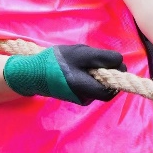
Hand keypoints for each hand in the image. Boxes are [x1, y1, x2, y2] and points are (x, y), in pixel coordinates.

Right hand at [2, 44, 124, 104]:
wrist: (32, 75)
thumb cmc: (55, 61)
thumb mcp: (79, 52)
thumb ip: (101, 58)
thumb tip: (120, 62)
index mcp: (85, 87)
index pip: (112, 86)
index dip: (116, 72)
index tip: (111, 60)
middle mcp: (85, 97)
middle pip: (108, 87)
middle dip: (108, 73)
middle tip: (98, 61)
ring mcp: (81, 99)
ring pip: (100, 86)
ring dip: (98, 75)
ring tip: (83, 64)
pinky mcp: (77, 98)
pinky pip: (91, 88)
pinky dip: (90, 78)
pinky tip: (78, 70)